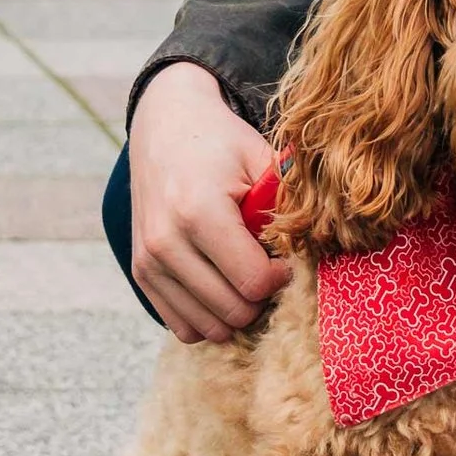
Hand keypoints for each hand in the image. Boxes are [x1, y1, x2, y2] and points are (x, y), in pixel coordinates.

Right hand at [128, 61, 290, 341]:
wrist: (165, 127)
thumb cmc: (221, 143)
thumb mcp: (261, 160)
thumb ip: (287, 206)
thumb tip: (315, 253)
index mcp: (199, 212)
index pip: (254, 282)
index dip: (282, 276)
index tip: (285, 255)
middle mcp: (166, 243)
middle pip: (233, 311)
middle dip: (262, 297)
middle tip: (269, 267)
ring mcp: (148, 262)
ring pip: (208, 327)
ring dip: (237, 311)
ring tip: (246, 276)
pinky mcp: (141, 273)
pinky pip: (183, 326)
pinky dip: (209, 317)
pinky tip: (223, 287)